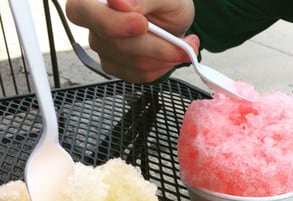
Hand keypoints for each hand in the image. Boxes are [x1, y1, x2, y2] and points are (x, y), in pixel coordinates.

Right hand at [66, 0, 198, 81]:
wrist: (172, 20)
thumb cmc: (165, 1)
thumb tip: (120, 3)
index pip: (82, 10)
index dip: (112, 23)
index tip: (142, 24)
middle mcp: (93, 21)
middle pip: (114, 43)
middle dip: (154, 46)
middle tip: (182, 45)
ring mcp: (102, 46)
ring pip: (132, 62)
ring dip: (165, 58)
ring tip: (184, 46)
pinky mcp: (115, 66)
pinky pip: (138, 75)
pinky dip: (162, 68)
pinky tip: (170, 55)